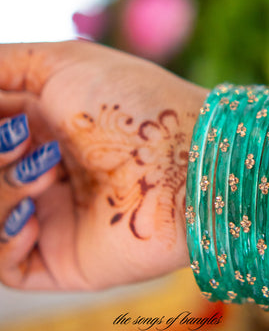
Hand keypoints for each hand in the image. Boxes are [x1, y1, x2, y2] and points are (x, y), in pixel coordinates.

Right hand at [0, 40, 206, 290]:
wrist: (187, 161)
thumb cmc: (133, 104)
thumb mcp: (59, 63)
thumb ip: (2, 65)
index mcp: (43, 128)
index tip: (8, 124)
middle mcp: (43, 174)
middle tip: (22, 143)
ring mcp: (53, 219)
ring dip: (0, 192)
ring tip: (44, 174)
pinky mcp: (65, 262)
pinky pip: (4, 267)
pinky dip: (2, 241)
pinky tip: (31, 218)